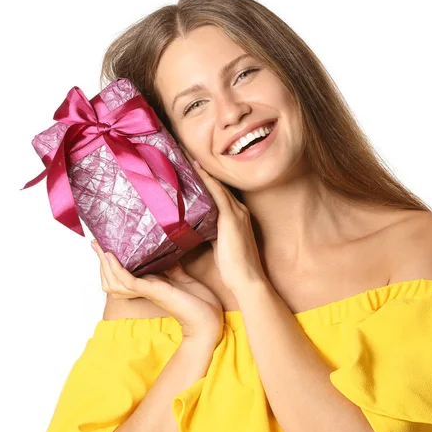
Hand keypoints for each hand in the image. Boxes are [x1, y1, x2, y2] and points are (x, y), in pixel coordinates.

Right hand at [91, 239, 223, 344]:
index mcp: (149, 286)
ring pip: (114, 281)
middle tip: (94, 243)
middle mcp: (143, 290)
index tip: (103, 245)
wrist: (209, 319)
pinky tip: (111, 256)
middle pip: (111, 280)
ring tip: (99, 247)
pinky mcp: (153, 291)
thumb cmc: (199, 302)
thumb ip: (171, 267)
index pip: (121, 275)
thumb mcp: (182, 278)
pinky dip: (117, 269)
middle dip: (101, 261)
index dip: (110, 263)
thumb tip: (167, 250)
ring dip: (104, 264)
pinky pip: (128, 281)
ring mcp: (147, 292)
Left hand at [180, 148, 266, 295]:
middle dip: (202, 168)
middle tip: (184, 151)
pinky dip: (205, 179)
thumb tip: (194, 227)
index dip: (205, 177)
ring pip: (216, 184)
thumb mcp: (219, 245)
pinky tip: (194, 167)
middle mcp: (239, 209)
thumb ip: (209, 232)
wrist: (248, 280)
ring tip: (185, 154)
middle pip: (217, 183)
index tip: (189, 164)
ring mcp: (236, 212)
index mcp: (237, 215)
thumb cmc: (233, 268)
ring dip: (201, 168)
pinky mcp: (231, 218)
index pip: (219, 191)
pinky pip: (216, 193)